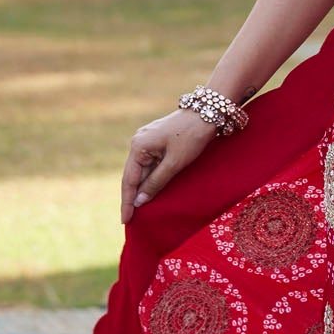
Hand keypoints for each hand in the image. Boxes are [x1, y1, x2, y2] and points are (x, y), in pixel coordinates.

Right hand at [120, 109, 214, 223]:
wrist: (208, 112)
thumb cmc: (191, 136)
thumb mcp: (174, 163)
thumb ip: (155, 183)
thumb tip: (139, 201)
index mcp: (139, 146)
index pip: (129, 180)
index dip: (127, 202)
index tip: (125, 221)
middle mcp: (139, 142)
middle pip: (133, 176)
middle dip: (133, 197)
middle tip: (131, 220)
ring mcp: (147, 140)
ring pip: (143, 170)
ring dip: (143, 188)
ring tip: (140, 211)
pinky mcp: (157, 140)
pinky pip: (150, 164)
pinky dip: (151, 178)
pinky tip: (151, 191)